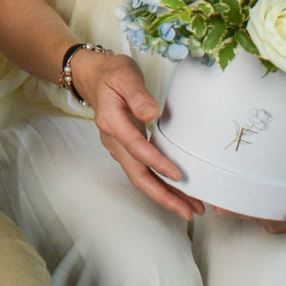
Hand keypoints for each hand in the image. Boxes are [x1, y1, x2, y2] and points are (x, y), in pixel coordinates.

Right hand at [73, 48, 204, 221]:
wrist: (95, 77)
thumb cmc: (113, 74)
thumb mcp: (125, 75)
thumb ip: (137, 94)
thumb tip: (152, 113)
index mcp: (111, 121)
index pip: (135, 147)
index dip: (156, 163)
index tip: (179, 175)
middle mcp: (113, 140)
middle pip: (137, 174)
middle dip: (163, 195)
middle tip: (189, 211)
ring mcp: (118, 147)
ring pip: (140, 177)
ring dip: (164, 194)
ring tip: (190, 207)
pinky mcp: (126, 149)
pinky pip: (142, 171)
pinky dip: (160, 184)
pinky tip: (177, 191)